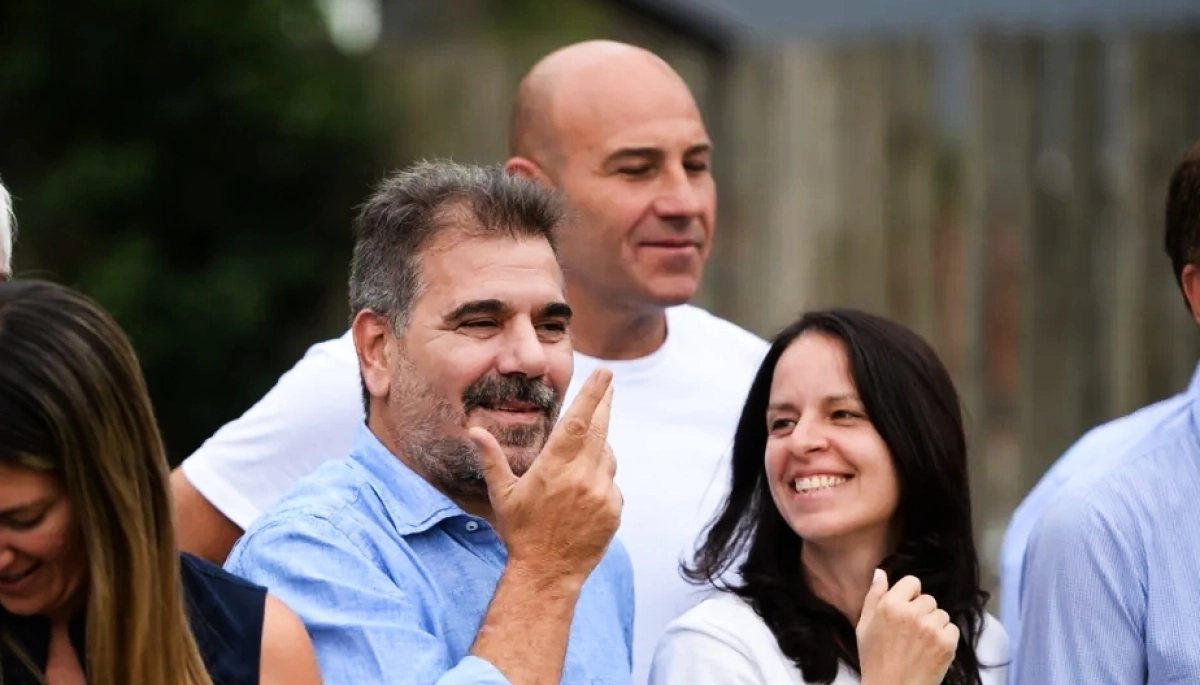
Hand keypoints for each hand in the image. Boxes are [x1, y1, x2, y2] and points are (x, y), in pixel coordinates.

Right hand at [469, 368, 620, 586]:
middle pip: (600, 429)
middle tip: (608, 385)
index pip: (578, 422)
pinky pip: (611, 484)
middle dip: (604, 404)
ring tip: (577, 462)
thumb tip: (474, 431)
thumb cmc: (521, 532)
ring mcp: (602, 494)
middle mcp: (582, 476)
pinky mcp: (614, 510)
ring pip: (607, 456)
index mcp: (555, 467)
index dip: (592, 395)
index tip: (604, 375)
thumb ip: (492, 458)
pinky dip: (601, 479)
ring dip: (598, 448)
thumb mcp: (503, 494)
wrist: (547, 573)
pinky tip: (583, 494)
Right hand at [856, 570, 958, 684]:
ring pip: (941, 614)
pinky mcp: (947, 643)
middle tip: (911, 632)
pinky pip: (952, 628)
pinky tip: (931, 650)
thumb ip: (873, 596)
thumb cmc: (874, 660)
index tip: (905, 610)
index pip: (912, 582)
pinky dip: (945, 638)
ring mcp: (931, 628)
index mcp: (890, 605)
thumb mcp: (864, 626)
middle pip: (928, 599)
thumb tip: (881, 572)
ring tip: (921, 643)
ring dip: (934, 625)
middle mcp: (912, 613)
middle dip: (922, 611)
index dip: (909, 595)